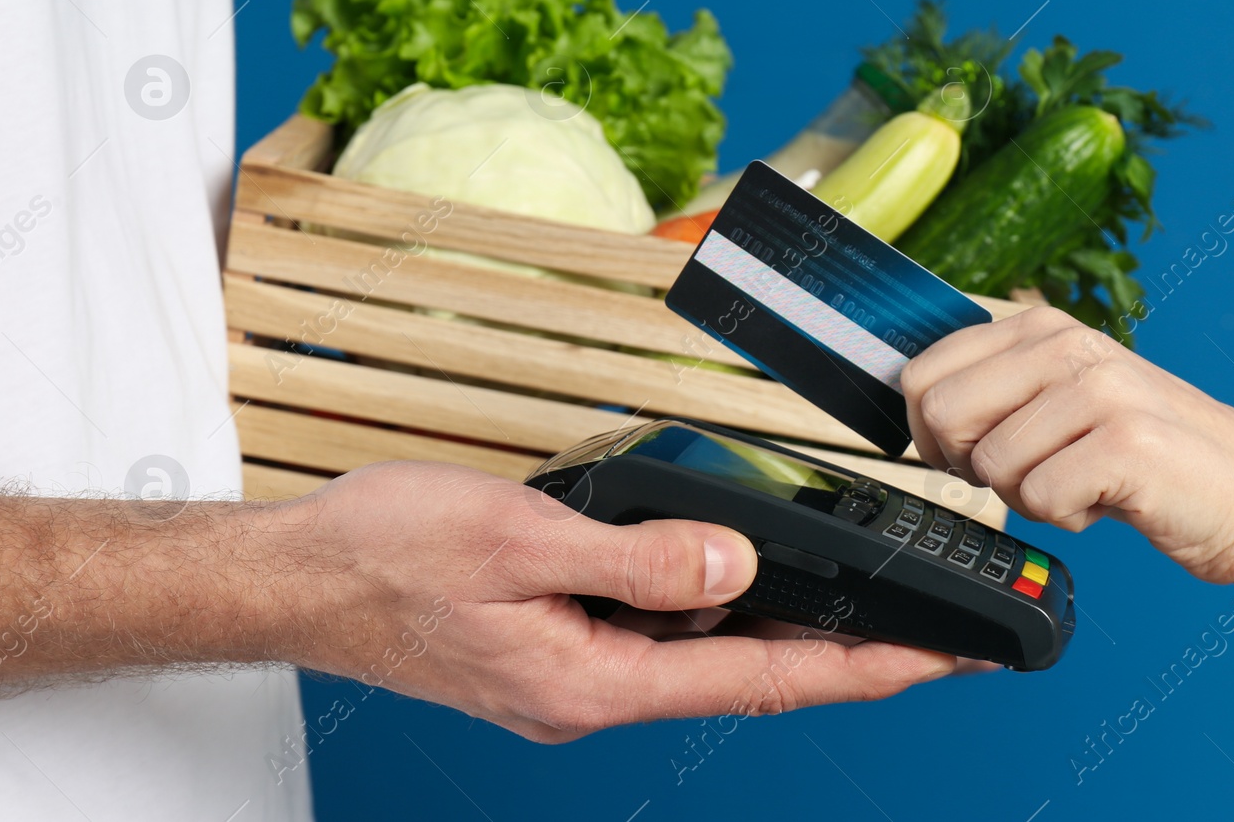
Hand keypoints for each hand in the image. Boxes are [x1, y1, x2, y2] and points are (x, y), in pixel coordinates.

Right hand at [271, 461, 954, 742]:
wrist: (296, 577)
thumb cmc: (385, 558)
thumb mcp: (520, 540)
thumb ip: (639, 558)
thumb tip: (736, 569)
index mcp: (592, 682)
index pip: (757, 681)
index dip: (858, 670)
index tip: (938, 660)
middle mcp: (593, 692)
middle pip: (744, 676)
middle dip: (841, 654)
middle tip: (929, 633)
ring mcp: (575, 673)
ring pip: (701, 654)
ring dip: (777, 630)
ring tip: (856, 600)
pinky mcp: (556, 646)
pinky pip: (655, 633)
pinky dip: (709, 609)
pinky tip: (735, 578)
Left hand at [900, 306, 1233, 587]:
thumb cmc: (1147, 458)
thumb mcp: (1065, 398)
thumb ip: (998, 388)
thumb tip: (912, 403)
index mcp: (1041, 327)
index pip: (921, 371)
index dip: (928, 431)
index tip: (968, 455)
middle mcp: (1067, 344)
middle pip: (939, 413)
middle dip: (970, 464)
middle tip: (1030, 474)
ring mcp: (1097, 389)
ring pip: (990, 465)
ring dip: (1029, 496)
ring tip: (1083, 483)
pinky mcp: (1124, 442)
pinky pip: (1038, 499)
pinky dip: (1067, 519)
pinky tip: (1109, 501)